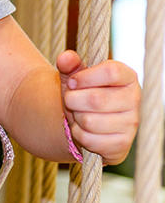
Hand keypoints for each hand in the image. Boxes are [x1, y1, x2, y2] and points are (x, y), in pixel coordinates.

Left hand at [59, 50, 139, 165]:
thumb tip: (66, 57)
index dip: (85, 77)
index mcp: (128, 77)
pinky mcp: (122, 145)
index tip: (72, 82)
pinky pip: (89, 139)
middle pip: (96, 99)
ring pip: (89, 121)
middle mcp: (135, 100)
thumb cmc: (82, 92)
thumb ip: (69, 65)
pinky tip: (83, 128)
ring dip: (75, 117)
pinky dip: (78, 134)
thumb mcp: (74, 76)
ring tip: (79, 113)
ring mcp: (131, 124)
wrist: (86, 121)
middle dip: (73, 100)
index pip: (111, 72)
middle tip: (71, 99)